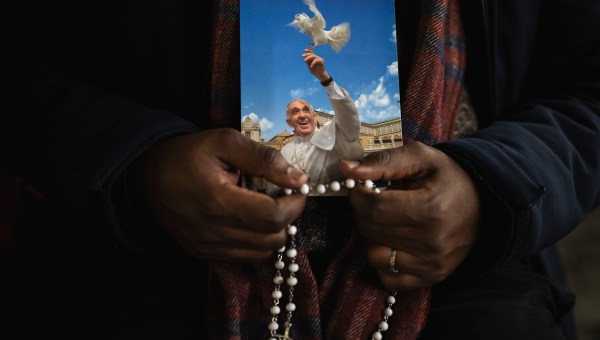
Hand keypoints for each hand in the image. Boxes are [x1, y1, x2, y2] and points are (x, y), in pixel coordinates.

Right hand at [129, 128, 307, 261]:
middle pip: (272, 239)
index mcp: (219, 201)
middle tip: (283, 196)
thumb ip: (263, 159)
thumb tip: (298, 178)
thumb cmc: (186, 155)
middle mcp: (214, 232)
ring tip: (266, 207)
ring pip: (262, 253)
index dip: (295, 204)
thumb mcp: (224, 142)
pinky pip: (245, 257)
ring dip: (274, 232)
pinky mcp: (204, 254)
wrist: (146, 177)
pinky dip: (257, 242)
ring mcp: (208, 247)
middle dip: (288, 218)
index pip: (273, 217)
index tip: (298, 189)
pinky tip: (250, 220)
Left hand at [302, 48, 329, 81]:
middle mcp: (317, 57)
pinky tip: (311, 66)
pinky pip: (316, 60)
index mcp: (314, 58)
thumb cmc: (314, 70)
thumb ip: (307, 62)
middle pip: (312, 54)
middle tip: (302, 56)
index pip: (311, 53)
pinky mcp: (321, 61)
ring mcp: (319, 59)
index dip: (308, 51)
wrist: (319, 75)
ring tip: (305, 60)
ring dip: (308, 57)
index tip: (305, 50)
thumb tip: (305, 58)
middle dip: (306, 54)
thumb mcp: (309, 66)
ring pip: (313, 56)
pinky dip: (313, 63)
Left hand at [340, 141, 479, 290]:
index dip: (359, 195)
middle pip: (371, 230)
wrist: (484, 203)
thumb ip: (383, 162)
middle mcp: (431, 242)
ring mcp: (431, 264)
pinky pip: (387, 278)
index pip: (373, 208)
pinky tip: (396, 242)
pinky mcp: (430, 278)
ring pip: (373, 255)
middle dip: (364, 212)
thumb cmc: (448, 178)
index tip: (362, 186)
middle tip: (377, 200)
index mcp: (430, 208)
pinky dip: (384, 261)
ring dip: (373, 237)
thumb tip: (347, 169)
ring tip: (390, 221)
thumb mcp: (421, 158)